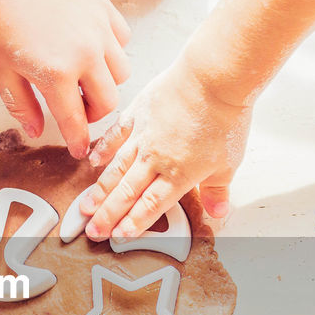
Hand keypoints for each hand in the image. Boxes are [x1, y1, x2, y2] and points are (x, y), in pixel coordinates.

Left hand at [0, 0, 130, 155]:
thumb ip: (22, 105)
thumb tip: (36, 131)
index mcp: (57, 73)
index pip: (76, 121)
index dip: (79, 141)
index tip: (81, 151)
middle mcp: (86, 53)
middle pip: (109, 101)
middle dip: (93, 112)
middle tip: (75, 108)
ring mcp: (99, 28)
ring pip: (122, 72)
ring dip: (105, 82)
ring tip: (83, 77)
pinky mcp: (104, 8)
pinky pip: (123, 40)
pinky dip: (112, 50)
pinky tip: (90, 48)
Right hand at [79, 61, 248, 239]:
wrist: (213, 78)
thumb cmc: (224, 117)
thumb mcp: (229, 162)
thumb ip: (218, 191)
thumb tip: (218, 212)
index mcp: (179, 175)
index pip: (150, 207)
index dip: (133, 224)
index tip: (118, 235)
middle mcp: (156, 160)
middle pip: (127, 194)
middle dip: (108, 216)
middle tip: (93, 231)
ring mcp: (143, 137)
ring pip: (116, 170)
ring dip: (100, 191)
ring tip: (86, 206)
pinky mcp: (138, 112)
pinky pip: (115, 134)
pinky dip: (103, 149)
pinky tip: (92, 162)